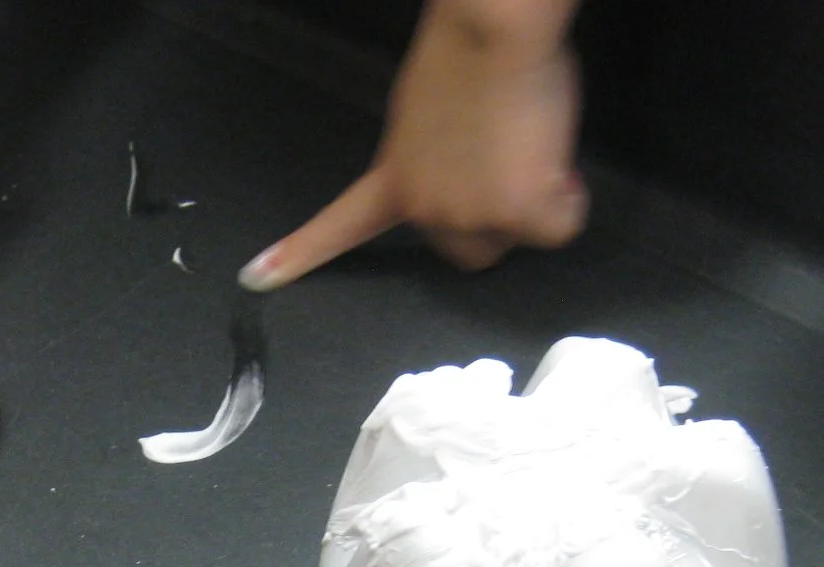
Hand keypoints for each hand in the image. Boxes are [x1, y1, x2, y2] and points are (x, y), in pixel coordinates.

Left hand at [239, 0, 587, 290]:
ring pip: (517, 237)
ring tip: (530, 144)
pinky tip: (553, 156)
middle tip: (512, 163)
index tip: (256, 278)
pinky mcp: (516, 212)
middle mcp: (425, 207)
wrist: (494, 30)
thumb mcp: (429, 116)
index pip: (338, 226)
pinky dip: (567, 195)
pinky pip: (559, 225)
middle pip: (471, 251)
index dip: (300, 255)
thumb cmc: (469, 52)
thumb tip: (479, 176)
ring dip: (534, 203)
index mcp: (394, 177)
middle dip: (498, 218)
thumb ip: (440, 158)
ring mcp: (468, 214)